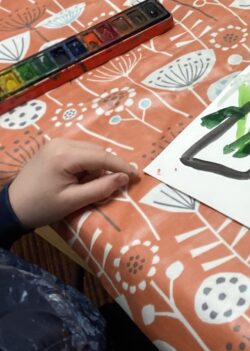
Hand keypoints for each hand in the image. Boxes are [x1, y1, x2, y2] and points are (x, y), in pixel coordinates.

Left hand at [8, 139, 138, 228]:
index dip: (121, 166)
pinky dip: (86, 163)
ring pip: (89, 150)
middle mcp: (61, 142)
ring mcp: (56, 142)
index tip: (136, 175)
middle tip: (115, 185)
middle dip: (107, 167)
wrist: (12, 208)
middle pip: (96, 151)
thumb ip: (100, 188)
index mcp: (65, 155)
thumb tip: (124, 178)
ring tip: (92, 185)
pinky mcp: (53, 146)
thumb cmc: (42, 207)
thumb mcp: (73, 201)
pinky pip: (79, 151)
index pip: (102, 156)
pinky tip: (82, 178)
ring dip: (96, 166)